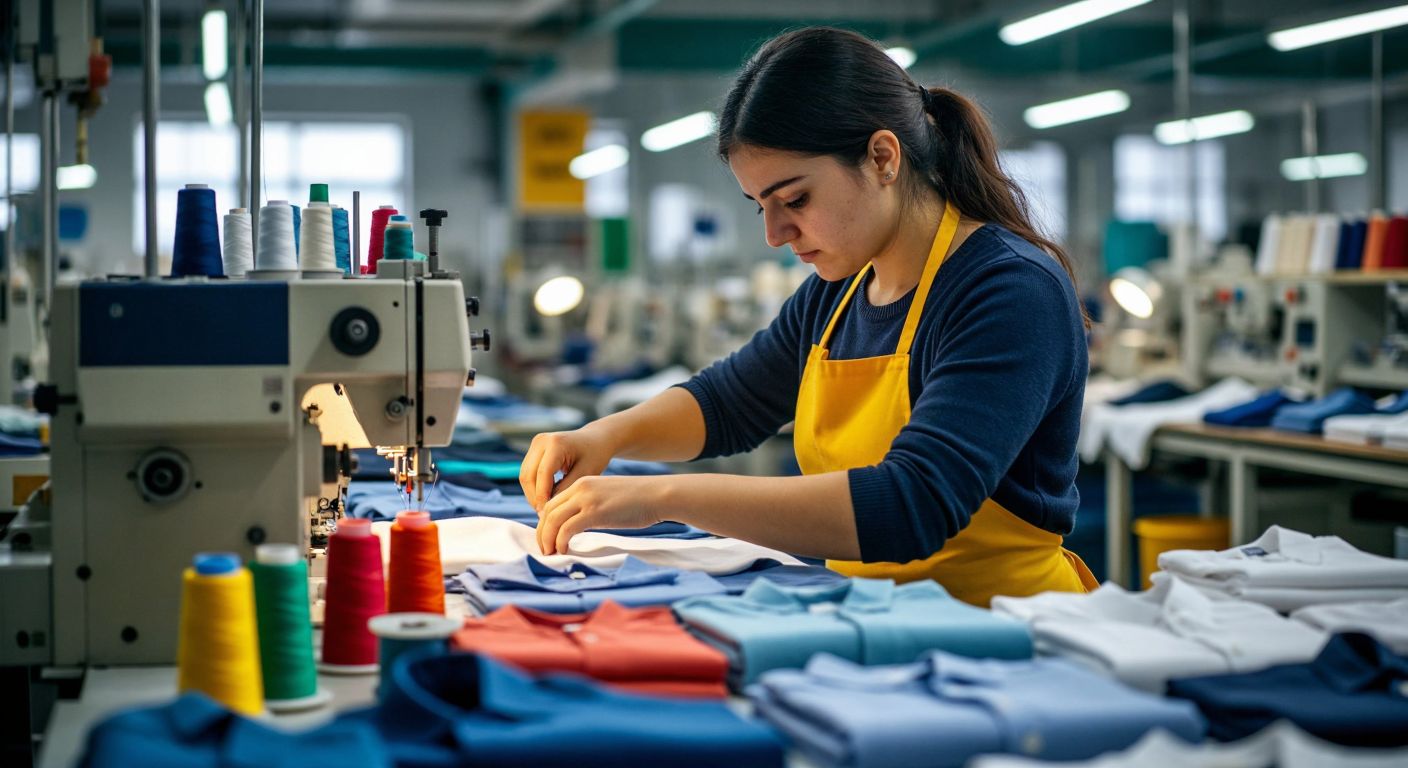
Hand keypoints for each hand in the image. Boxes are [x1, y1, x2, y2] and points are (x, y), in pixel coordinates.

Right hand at [519, 425, 616, 511]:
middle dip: (534, 497)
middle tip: (545, 515)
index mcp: (556, 443)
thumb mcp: (585, 474)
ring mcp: (536, 444)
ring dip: (533, 494)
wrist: (597, 439)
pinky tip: (546, 498)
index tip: (547, 514)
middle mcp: (541, 441)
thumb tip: (548, 507)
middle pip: (527, 475)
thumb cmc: (595, 455)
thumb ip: (566, 489)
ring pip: (525, 475)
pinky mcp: (534, 450)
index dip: (542, 496)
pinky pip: (528, 472)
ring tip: (546, 508)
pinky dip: (535, 487)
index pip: (542, 474)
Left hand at [537, 475, 667, 554]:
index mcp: (583, 483)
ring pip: (553, 520)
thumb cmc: (639, 500)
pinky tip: (564, 550)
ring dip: (548, 539)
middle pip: (549, 511)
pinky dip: (560, 542)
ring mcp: (587, 499)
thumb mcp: (608, 497)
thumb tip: (580, 525)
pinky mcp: (594, 512)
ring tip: (550, 553)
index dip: (546, 522)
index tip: (548, 537)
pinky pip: (567, 529)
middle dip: (543, 532)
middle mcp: (581, 488)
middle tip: (544, 549)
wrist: (658, 494)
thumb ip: (591, 506)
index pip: (554, 503)